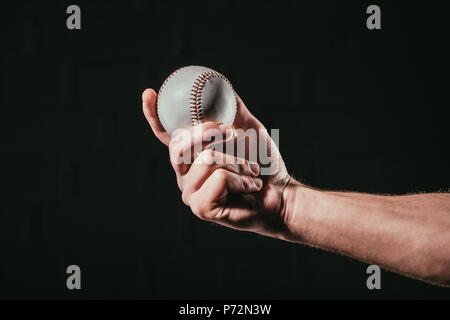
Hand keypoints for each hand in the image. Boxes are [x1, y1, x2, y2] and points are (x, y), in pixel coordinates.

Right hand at [142, 88, 297, 238]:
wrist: (282, 193)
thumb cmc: (263, 163)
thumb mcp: (247, 129)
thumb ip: (232, 109)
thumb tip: (218, 82)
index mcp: (190, 157)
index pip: (166, 136)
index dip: (153, 115)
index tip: (149, 93)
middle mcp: (184, 174)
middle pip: (180, 144)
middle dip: (209, 132)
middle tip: (232, 132)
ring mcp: (190, 193)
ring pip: (206, 159)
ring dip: (238, 161)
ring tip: (251, 171)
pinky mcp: (201, 208)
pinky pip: (219, 178)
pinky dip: (242, 178)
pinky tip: (251, 186)